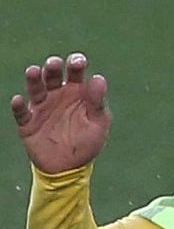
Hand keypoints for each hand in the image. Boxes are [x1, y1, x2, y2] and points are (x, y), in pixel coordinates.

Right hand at [12, 53, 112, 173]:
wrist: (70, 167)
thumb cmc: (87, 142)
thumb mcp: (98, 122)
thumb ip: (97, 101)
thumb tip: (99, 78)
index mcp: (77, 93)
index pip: (76, 74)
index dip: (76, 64)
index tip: (78, 61)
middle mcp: (57, 96)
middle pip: (53, 77)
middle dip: (53, 68)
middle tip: (55, 63)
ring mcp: (41, 108)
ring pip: (35, 89)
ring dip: (34, 80)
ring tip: (33, 71)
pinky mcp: (28, 123)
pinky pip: (21, 113)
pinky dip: (18, 106)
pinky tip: (18, 100)